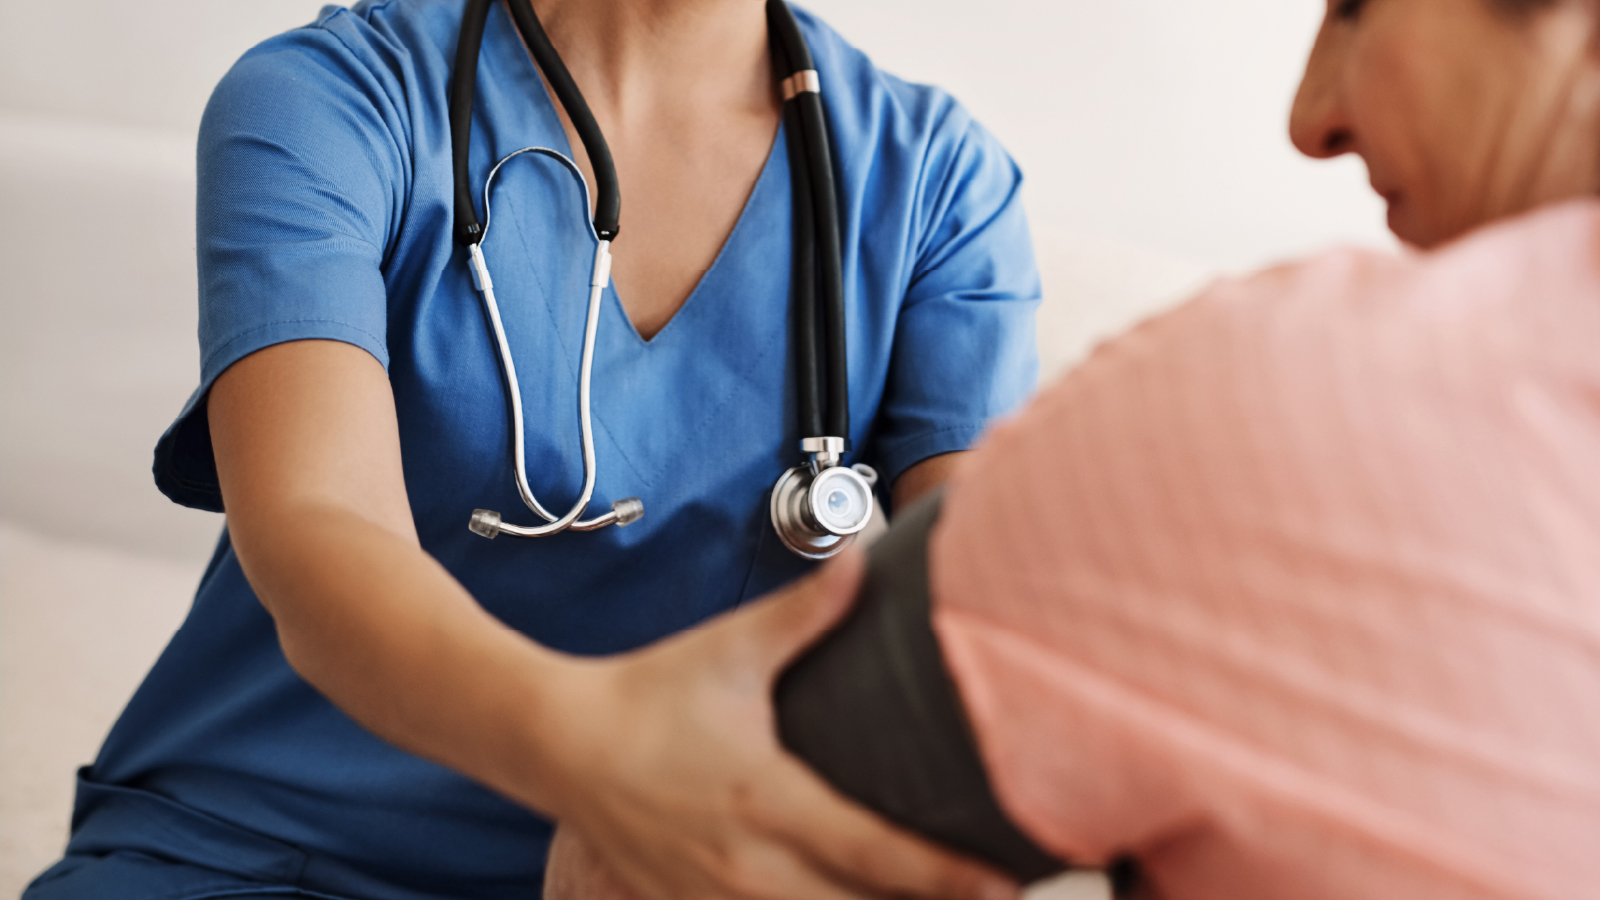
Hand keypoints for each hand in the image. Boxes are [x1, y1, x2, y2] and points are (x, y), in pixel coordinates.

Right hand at [533, 551, 1017, 899]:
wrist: (558, 742)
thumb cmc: (650, 693)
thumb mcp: (730, 650)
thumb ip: (804, 612)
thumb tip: (862, 559)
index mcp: (765, 797)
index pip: (872, 852)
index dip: (944, 876)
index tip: (1002, 884)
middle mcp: (746, 863)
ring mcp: (713, 898)